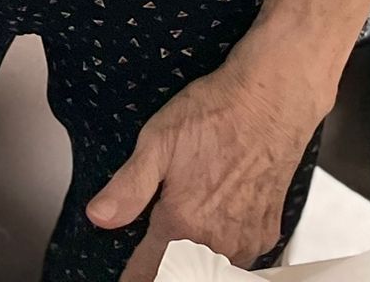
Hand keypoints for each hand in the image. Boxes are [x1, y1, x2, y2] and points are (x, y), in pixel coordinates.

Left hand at [89, 49, 330, 280]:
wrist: (269, 104)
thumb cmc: (215, 115)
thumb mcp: (157, 141)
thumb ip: (128, 187)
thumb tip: (99, 217)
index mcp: (184, 224)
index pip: (149, 272)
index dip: (133, 275)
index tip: (127, 275)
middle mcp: (217, 243)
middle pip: (181, 274)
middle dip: (163, 266)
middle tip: (152, 249)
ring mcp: (246, 242)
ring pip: (212, 269)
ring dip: (194, 261)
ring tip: (183, 235)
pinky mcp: (266, 234)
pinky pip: (240, 259)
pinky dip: (222, 252)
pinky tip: (214, 228)